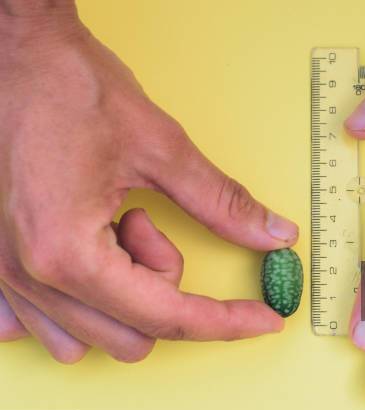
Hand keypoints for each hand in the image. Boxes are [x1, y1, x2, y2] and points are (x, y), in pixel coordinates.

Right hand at [0, 3, 297, 362]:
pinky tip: (89, 255)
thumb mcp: (161, 147)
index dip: (226, 321)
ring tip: (114, 226)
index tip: (264, 318)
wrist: (15, 53)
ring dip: (125, 294)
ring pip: (96, 335)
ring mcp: (7, 275)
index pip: (168, 317)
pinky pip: (49, 322)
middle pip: (134, 336)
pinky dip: (86, 304)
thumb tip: (273, 235)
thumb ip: (222, 203)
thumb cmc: (71, 88)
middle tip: (152, 221)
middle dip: (164, 286)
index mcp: (69, 253)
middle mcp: (31, 276)